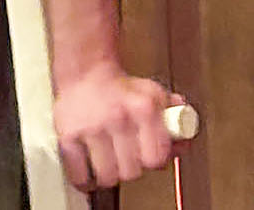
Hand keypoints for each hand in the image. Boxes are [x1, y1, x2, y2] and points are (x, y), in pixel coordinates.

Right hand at [51, 62, 184, 190]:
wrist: (87, 73)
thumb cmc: (121, 87)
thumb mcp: (154, 94)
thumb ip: (173, 115)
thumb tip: (184, 140)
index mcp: (143, 108)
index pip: (156, 156)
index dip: (157, 162)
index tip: (153, 161)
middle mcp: (118, 118)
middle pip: (131, 171)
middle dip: (133, 171)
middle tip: (131, 164)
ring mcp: (91, 129)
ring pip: (106, 176)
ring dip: (110, 177)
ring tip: (112, 168)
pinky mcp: (68, 137)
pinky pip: (79, 175)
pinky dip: (86, 180)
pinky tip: (92, 172)